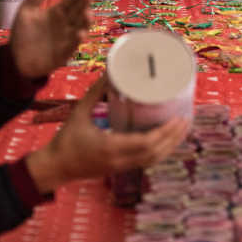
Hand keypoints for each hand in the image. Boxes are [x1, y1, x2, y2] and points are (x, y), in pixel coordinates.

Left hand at [9, 0, 92, 78]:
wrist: (15, 59)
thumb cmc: (23, 34)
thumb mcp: (28, 9)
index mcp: (56, 13)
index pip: (71, 1)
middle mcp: (64, 25)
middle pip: (78, 12)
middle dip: (85, 3)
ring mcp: (65, 39)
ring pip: (80, 29)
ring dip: (85, 22)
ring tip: (87, 13)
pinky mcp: (62, 54)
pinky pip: (72, 47)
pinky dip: (76, 41)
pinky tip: (80, 34)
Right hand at [25, 74, 190, 192]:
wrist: (56, 167)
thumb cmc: (65, 139)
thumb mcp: (79, 113)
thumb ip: (95, 93)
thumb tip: (110, 72)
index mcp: (111, 146)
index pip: (146, 143)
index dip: (166, 132)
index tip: (178, 118)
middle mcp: (120, 160)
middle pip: (156, 153)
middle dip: (174, 138)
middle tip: (186, 119)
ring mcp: (121, 167)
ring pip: (153, 160)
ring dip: (170, 146)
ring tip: (181, 129)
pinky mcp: (119, 170)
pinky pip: (145, 162)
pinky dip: (159, 152)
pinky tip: (165, 141)